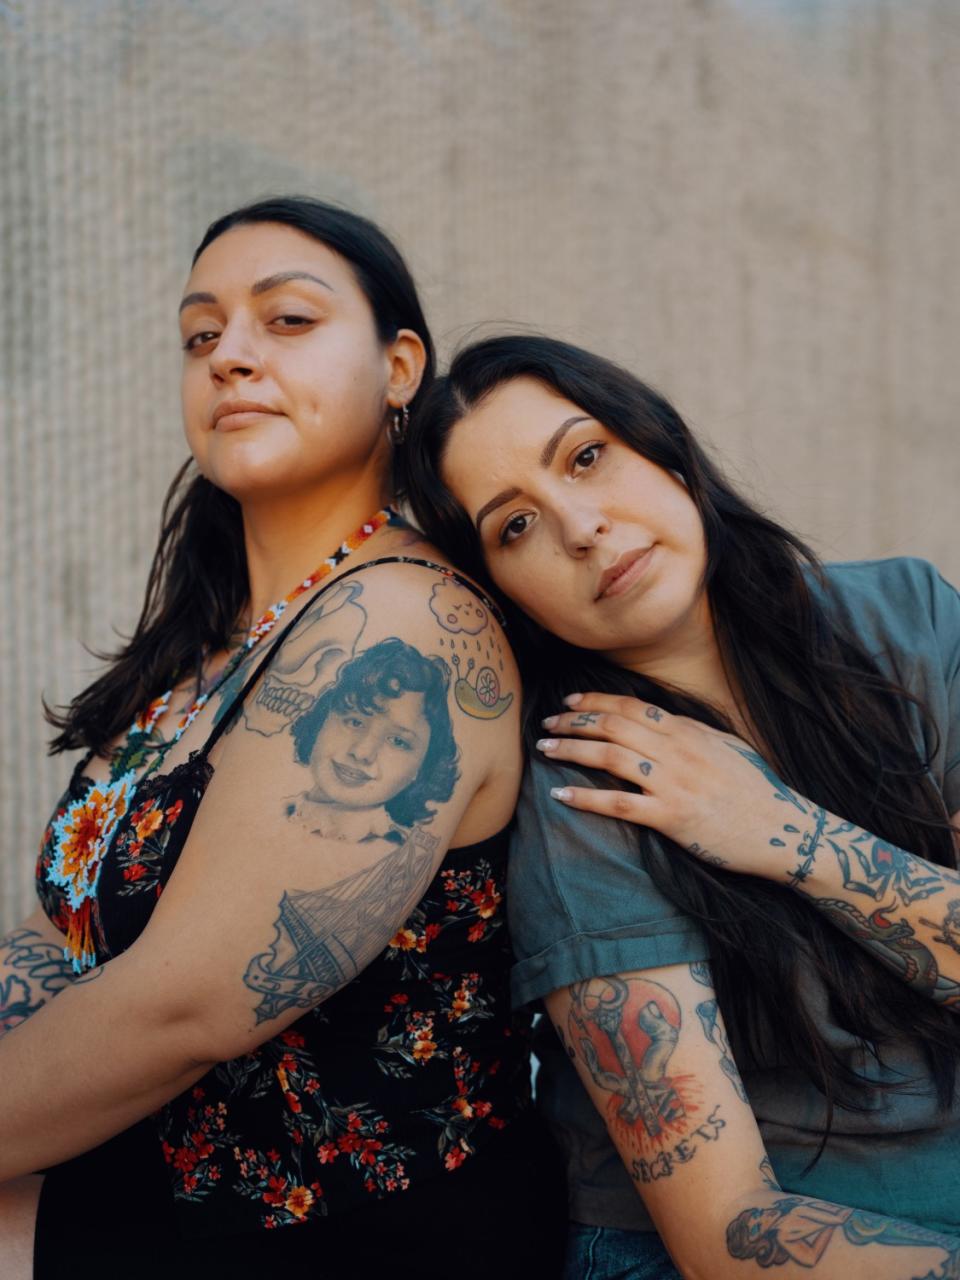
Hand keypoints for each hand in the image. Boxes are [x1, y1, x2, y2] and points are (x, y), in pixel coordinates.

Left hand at [538, 692, 807, 875]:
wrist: (783, 829)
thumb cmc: (755, 789)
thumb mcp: (724, 746)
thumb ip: (688, 732)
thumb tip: (656, 718)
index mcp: (688, 731)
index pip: (630, 706)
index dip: (595, 701)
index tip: (569, 702)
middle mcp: (677, 750)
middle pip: (612, 726)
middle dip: (573, 721)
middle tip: (546, 724)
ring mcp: (673, 783)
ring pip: (609, 757)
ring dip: (571, 751)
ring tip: (545, 750)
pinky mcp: (671, 817)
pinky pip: (618, 804)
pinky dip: (585, 798)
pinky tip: (560, 794)